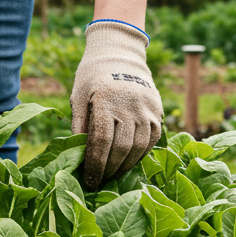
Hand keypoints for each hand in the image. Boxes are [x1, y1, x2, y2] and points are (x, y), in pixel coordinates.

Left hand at [70, 20, 162, 189]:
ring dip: (125, 166)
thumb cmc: (92, 77)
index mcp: (106, 100)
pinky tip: (128, 163)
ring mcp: (146, 108)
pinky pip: (151, 140)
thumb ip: (79, 126)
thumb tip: (79, 157)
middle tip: (99, 182)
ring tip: (112, 176)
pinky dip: (139, 155)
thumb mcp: (78, 97)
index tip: (89, 181)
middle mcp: (129, 105)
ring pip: (138, 148)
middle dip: (109, 170)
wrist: (120, 54)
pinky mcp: (157, 111)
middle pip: (121, 148)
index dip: (95, 165)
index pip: (101, 141)